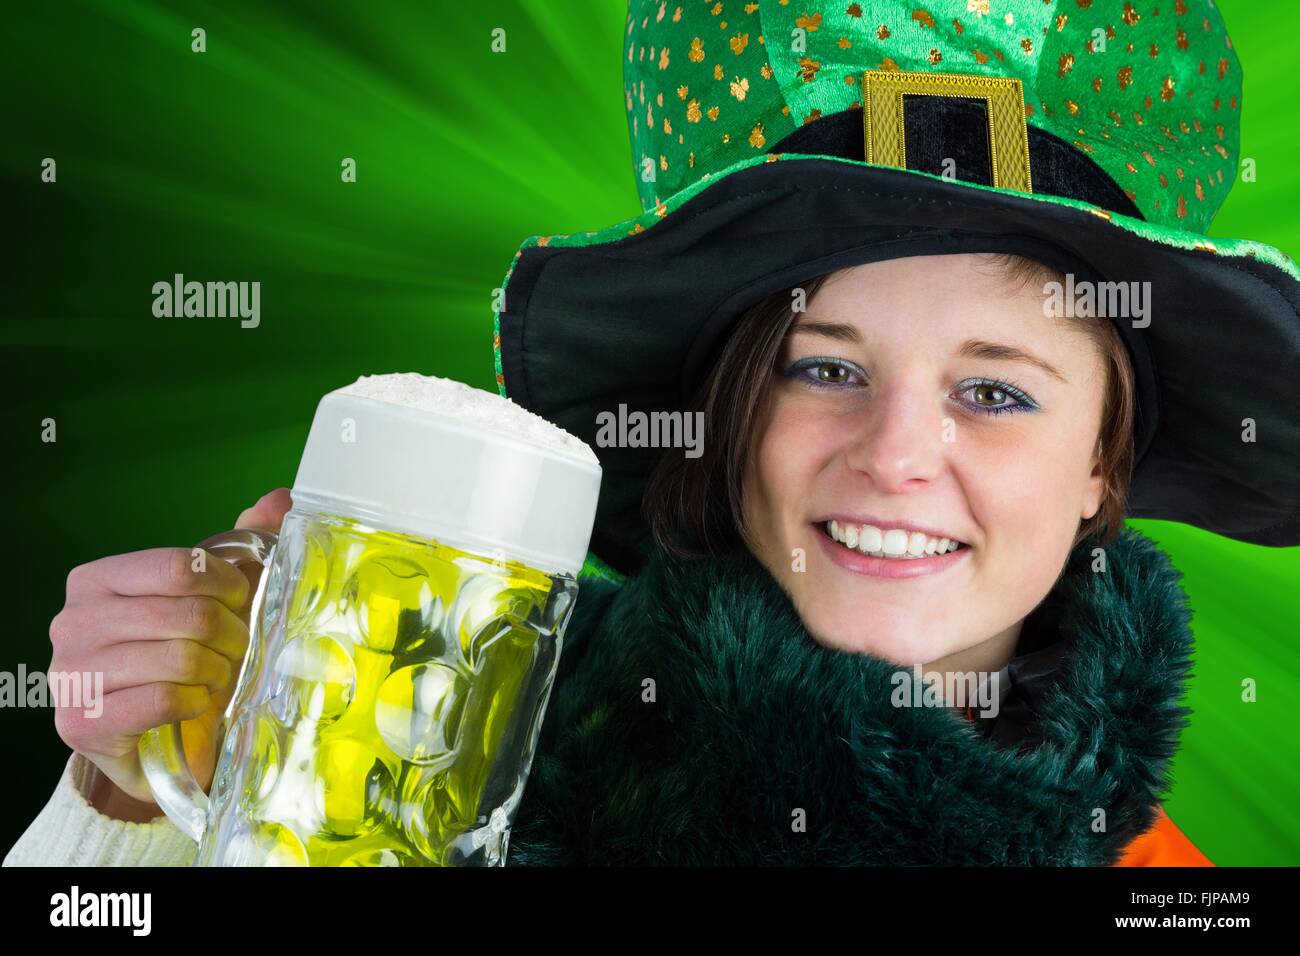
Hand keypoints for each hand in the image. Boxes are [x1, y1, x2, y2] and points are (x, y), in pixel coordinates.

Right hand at [50, 488, 292, 819]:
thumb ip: (239, 546)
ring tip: (218, 676)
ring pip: (178, 658)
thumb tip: (278, 498)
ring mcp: (71, 674)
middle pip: (186, 614)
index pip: (177, 567)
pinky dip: (194, 702)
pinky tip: (195, 704)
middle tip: (237, 648)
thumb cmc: (175, 657)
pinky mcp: (82, 722)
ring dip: (216, 671)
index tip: (242, 601)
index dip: (226, 584)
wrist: (145, 738)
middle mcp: (73, 622)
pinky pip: (164, 699)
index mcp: (97, 579)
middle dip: (230, 634)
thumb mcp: (204, 598)